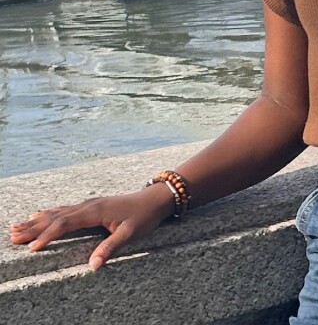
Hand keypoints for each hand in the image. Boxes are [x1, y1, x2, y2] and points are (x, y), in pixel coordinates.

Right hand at [9, 185, 174, 269]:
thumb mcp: (131, 234)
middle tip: (12, 235)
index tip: (33, 247)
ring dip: (38, 220)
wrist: (156, 198)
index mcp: (96, 211)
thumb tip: (93, 265)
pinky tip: (42, 214)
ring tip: (18, 226)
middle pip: (57, 216)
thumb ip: (110, 247)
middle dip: (34, 227)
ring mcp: (91, 204)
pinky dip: (51, 213)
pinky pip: (67, 209)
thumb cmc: (144, 216)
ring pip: (59, 212)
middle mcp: (90, 205)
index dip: (49, 235)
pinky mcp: (93, 205)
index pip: (66, 223)